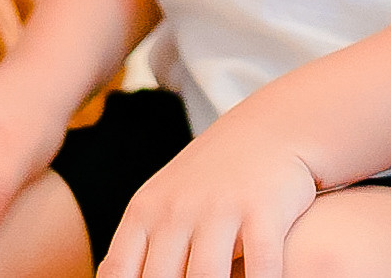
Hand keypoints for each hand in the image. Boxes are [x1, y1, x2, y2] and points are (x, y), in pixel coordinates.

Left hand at [98, 114, 318, 277]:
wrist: (269, 128)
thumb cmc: (210, 179)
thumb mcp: (163, 203)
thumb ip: (137, 248)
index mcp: (146, 212)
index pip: (120, 273)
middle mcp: (178, 209)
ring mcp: (220, 207)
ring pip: (207, 277)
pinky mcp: (263, 207)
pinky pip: (262, 263)